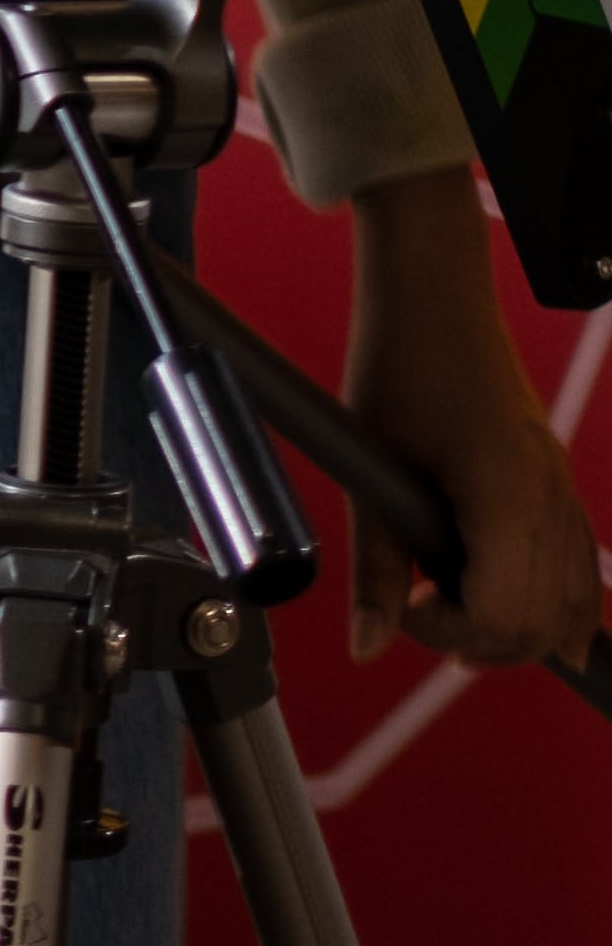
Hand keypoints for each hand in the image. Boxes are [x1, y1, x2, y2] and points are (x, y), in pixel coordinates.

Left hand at [339, 181, 602, 669]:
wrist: (434, 300)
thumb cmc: (398, 365)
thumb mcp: (369, 473)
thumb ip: (374, 567)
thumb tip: (367, 645)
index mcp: (506, 496)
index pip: (503, 612)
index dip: (449, 628)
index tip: (404, 606)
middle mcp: (550, 497)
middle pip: (545, 620)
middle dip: (486, 640)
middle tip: (424, 620)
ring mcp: (560, 488)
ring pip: (572, 600)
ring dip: (522, 629)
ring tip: (461, 626)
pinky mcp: (555, 480)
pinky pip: (579, 563)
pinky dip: (556, 602)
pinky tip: (524, 618)